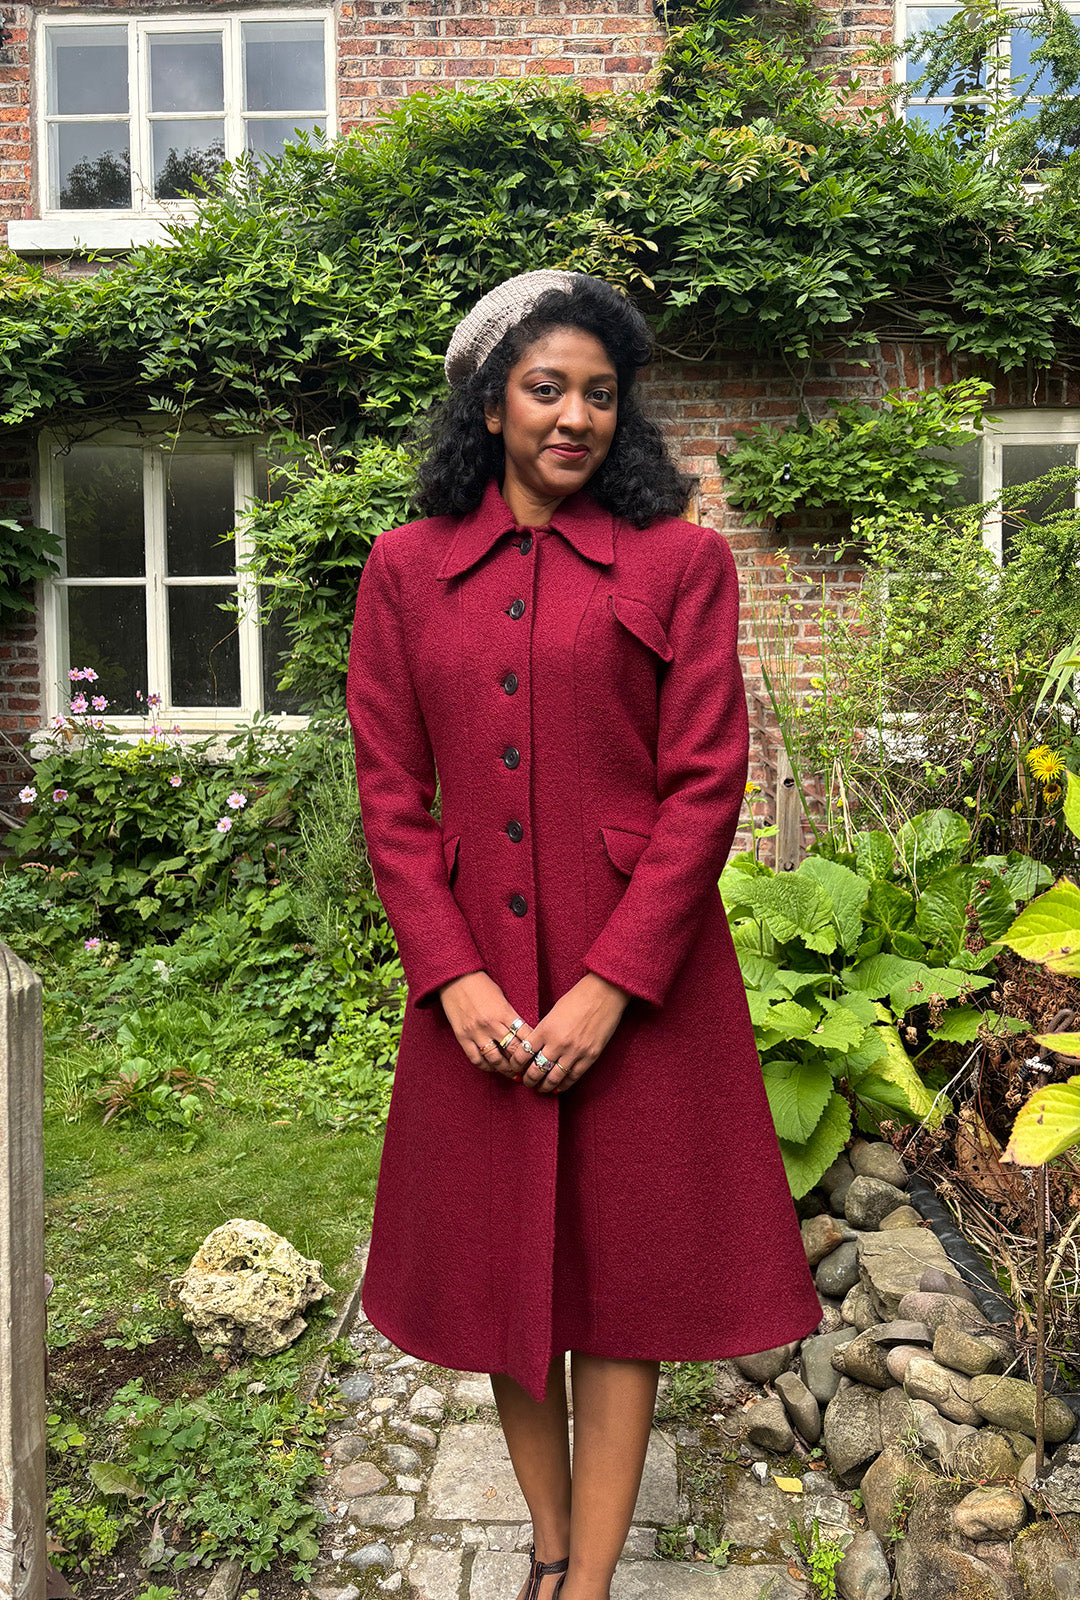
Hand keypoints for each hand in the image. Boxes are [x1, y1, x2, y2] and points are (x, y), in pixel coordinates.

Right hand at [438, 971, 530, 1081]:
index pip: (525, 1036)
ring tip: (513, 1073)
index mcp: (504, 1012)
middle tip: (528, 1070)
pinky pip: (476, 1058)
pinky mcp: (463, 1037)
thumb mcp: (502, 998)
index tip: (538, 1056)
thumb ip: (511, 1016)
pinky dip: (486, 1066)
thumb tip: (522, 1034)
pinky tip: (492, 1067)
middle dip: (522, 1063)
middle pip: (512, 1051)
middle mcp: (491, 1024)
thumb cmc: (481, 985)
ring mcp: (476, 1032)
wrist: (456, 978)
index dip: (533, 1049)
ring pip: (495, 1059)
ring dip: (506, 1069)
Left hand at [504, 973, 631, 1093]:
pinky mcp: (590, 1057)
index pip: (523, 1054)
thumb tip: (535, 1048)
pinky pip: (573, 1077)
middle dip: (528, 1079)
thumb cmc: (577, 999)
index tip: (515, 1068)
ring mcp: (574, 1052)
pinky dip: (563, 1085)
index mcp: (545, 1030)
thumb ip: (544, 1031)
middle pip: (536, 1070)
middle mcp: (557, 1043)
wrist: (603, 994)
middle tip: (526, 1082)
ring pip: (554, 1078)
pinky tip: (557, 1087)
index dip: (516, 1064)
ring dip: (544, 1086)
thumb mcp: (553, 1013)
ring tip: (540, 1088)